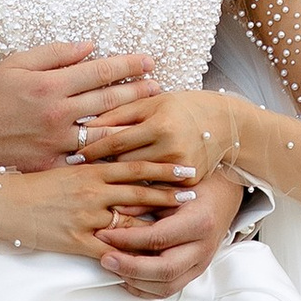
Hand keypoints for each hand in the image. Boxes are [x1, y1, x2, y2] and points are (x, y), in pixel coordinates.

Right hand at [0, 39, 158, 173]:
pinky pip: (85, 159)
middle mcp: (57, 113)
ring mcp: (55, 141)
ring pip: (104, 131)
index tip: (149, 60)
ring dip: (131, 122)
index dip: (128, 64)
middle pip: (109, 100)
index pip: (99, 70)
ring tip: (152, 115)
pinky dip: (106, 155)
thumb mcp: (16, 63)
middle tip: (160, 86)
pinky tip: (127, 151)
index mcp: (50, 85)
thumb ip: (55, 53)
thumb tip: (90, 46)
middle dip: (138, 91)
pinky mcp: (50, 163)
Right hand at [0, 149, 185, 259]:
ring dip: (155, 225)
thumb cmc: (33, 183)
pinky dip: (127, 255)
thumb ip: (92, 168)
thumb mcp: (66, 168)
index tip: (187, 167)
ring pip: (129, 223)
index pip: (136, 167)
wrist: (4, 202)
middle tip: (196, 194)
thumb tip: (115, 164)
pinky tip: (146, 259)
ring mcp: (86, 217)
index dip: (163, 168)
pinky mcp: (75, 240)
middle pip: (140, 192)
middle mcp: (93, 192)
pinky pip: (107, 251)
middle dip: (169, 194)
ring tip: (179, 226)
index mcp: (92, 171)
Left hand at [73, 86, 243, 182]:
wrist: (226, 123)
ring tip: (96, 187)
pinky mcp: (189, 182)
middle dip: (103, 166)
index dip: (92, 149)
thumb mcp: (153, 102)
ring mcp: (181, 167)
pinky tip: (124, 198)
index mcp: (159, 124)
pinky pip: (156, 191)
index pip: (116, 140)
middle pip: (123, 163)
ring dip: (118, 182)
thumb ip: (120, 112)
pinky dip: (140, 193)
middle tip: (79, 172)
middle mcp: (170, 147)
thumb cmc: (184, 107)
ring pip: (137, 180)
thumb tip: (85, 123)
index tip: (73, 156)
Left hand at [97, 168, 247, 300]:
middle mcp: (203, 248)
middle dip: (129, 267)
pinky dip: (144, 288)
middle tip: (105, 259)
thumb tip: (114, 211)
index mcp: (200, 222)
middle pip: (164, 270)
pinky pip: (168, 291)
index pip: (159, 238)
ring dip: (135, 281)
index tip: (104, 235)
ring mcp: (200, 264)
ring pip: (165, 287)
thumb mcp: (172, 186)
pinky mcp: (194, 273)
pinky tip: (127, 277)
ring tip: (113, 267)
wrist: (225, 197)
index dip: (128, 239)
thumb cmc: (200, 187)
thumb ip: (145, 200)